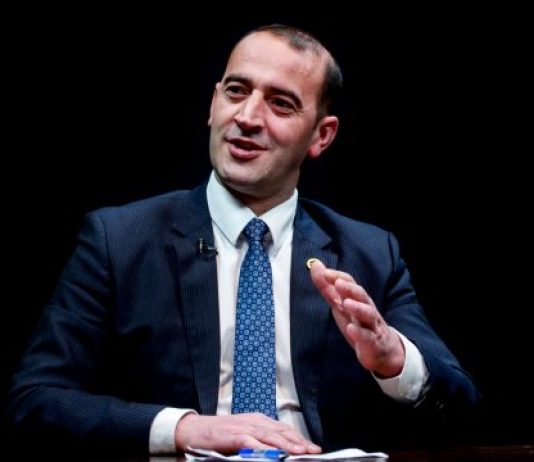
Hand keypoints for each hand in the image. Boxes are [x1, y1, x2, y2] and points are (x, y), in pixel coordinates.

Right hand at [175, 413, 320, 454]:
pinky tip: (273, 454)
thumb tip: (279, 449)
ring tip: (300, 452)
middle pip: (282, 431)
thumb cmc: (220, 433)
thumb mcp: (244, 433)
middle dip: (299, 441)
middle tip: (313, 450)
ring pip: (271, 436)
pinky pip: (252, 442)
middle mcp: (254, 421)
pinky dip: (263, 448)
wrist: (194, 429)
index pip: (284, 429)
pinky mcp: (234, 436)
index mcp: (259, 420)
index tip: (312, 447)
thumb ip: (261, 439)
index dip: (299, 438)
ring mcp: (244, 428)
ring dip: (287, 444)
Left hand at [309, 259, 404, 376]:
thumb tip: (315, 264)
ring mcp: (372, 325)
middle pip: (361, 295)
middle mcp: (367, 308)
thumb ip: (327, 287)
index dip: (338, 277)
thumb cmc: (358, 322)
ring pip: (368, 314)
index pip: (350, 283)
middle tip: (337, 283)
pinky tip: (350, 329)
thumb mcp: (340, 305)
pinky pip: (368, 337)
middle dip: (349, 288)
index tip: (325, 272)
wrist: (382, 349)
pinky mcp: (373, 342)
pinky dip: (360, 333)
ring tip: (346, 303)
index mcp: (358, 298)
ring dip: (357, 307)